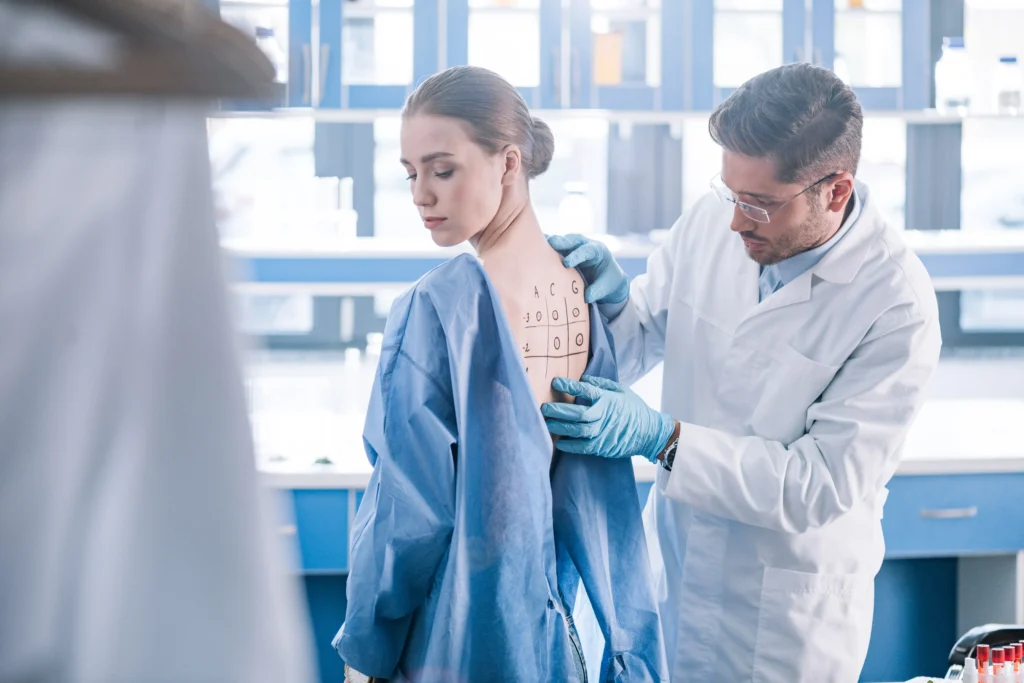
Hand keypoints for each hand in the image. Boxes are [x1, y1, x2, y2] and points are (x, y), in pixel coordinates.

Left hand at [541, 375, 675, 463]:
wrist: (650, 433)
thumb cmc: (635, 409)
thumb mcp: (622, 390)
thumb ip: (602, 384)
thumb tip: (584, 378)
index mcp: (608, 399)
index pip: (586, 390)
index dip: (569, 386)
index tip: (555, 382)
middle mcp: (605, 416)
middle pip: (578, 414)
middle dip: (559, 410)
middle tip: (544, 408)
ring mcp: (604, 433)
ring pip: (578, 431)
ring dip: (561, 428)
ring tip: (547, 424)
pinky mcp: (604, 446)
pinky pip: (584, 447)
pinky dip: (571, 446)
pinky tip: (559, 443)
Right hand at [547, 234, 629, 305]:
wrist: (608, 277)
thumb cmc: (609, 281)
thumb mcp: (608, 287)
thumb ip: (598, 290)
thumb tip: (587, 297)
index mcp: (598, 251)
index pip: (587, 250)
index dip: (577, 255)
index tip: (568, 263)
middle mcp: (586, 245)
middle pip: (573, 240)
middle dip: (562, 242)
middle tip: (550, 243)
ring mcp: (575, 246)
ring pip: (563, 241)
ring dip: (552, 242)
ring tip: (539, 244)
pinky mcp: (566, 251)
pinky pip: (556, 246)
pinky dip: (547, 246)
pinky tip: (536, 247)